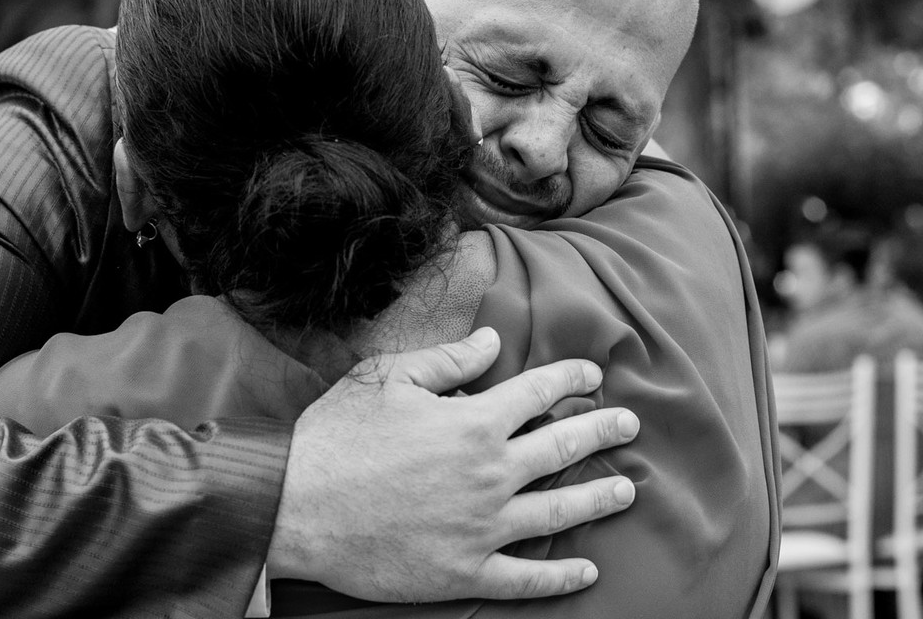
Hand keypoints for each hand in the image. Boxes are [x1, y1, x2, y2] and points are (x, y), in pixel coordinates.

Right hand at [267, 327, 638, 601]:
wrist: (293, 507)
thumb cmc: (337, 436)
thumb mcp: (388, 379)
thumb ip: (449, 360)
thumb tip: (494, 343)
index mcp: (475, 422)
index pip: (540, 393)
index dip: (572, 380)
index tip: (593, 378)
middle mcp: (491, 474)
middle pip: (564, 448)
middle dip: (603, 432)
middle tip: (629, 426)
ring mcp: (482, 528)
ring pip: (559, 512)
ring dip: (598, 499)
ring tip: (626, 491)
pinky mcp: (464, 572)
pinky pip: (525, 579)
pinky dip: (561, 577)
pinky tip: (586, 571)